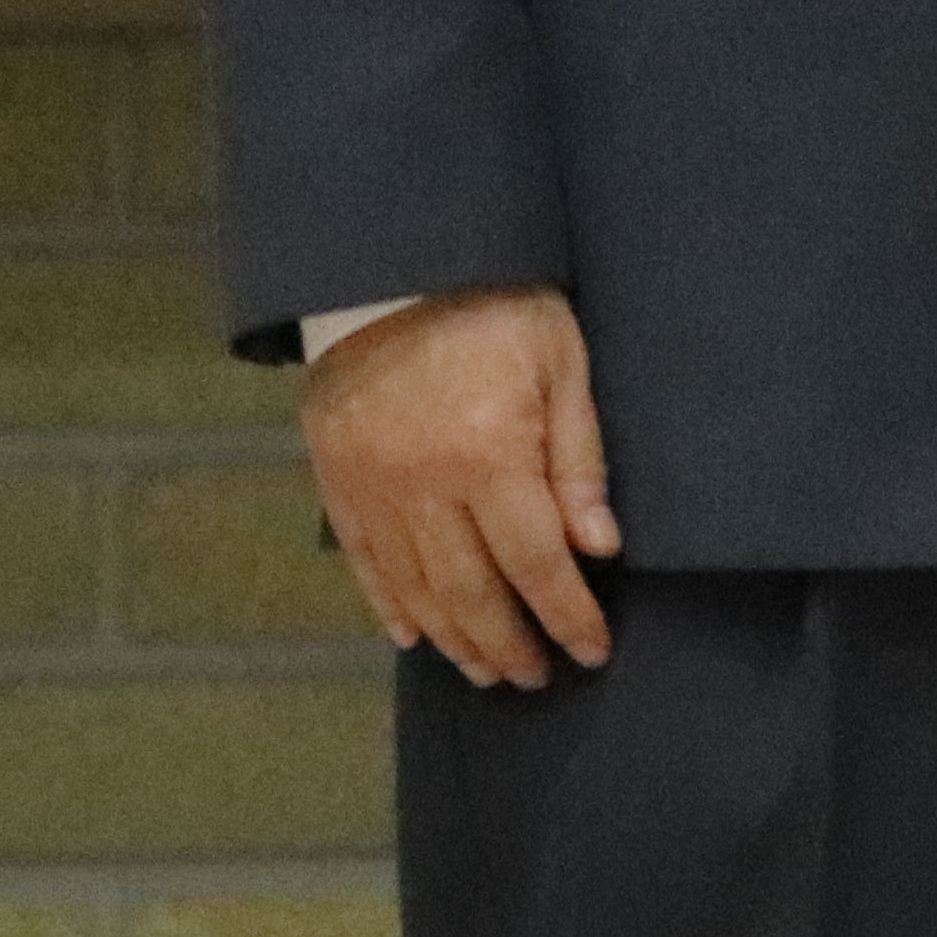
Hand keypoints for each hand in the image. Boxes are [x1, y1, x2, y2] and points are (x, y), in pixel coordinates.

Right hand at [301, 286, 617, 686]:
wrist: (391, 261)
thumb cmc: (494, 303)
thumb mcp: (560, 359)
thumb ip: (579, 457)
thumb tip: (599, 547)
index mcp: (490, 455)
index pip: (537, 564)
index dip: (568, 617)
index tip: (592, 651)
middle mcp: (426, 486)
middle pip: (473, 593)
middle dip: (510, 644)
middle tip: (536, 676)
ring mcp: (374, 488)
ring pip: (416, 590)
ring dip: (455, 639)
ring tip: (486, 669)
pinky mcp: (337, 478)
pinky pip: (364, 561)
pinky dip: (389, 606)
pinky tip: (413, 636)